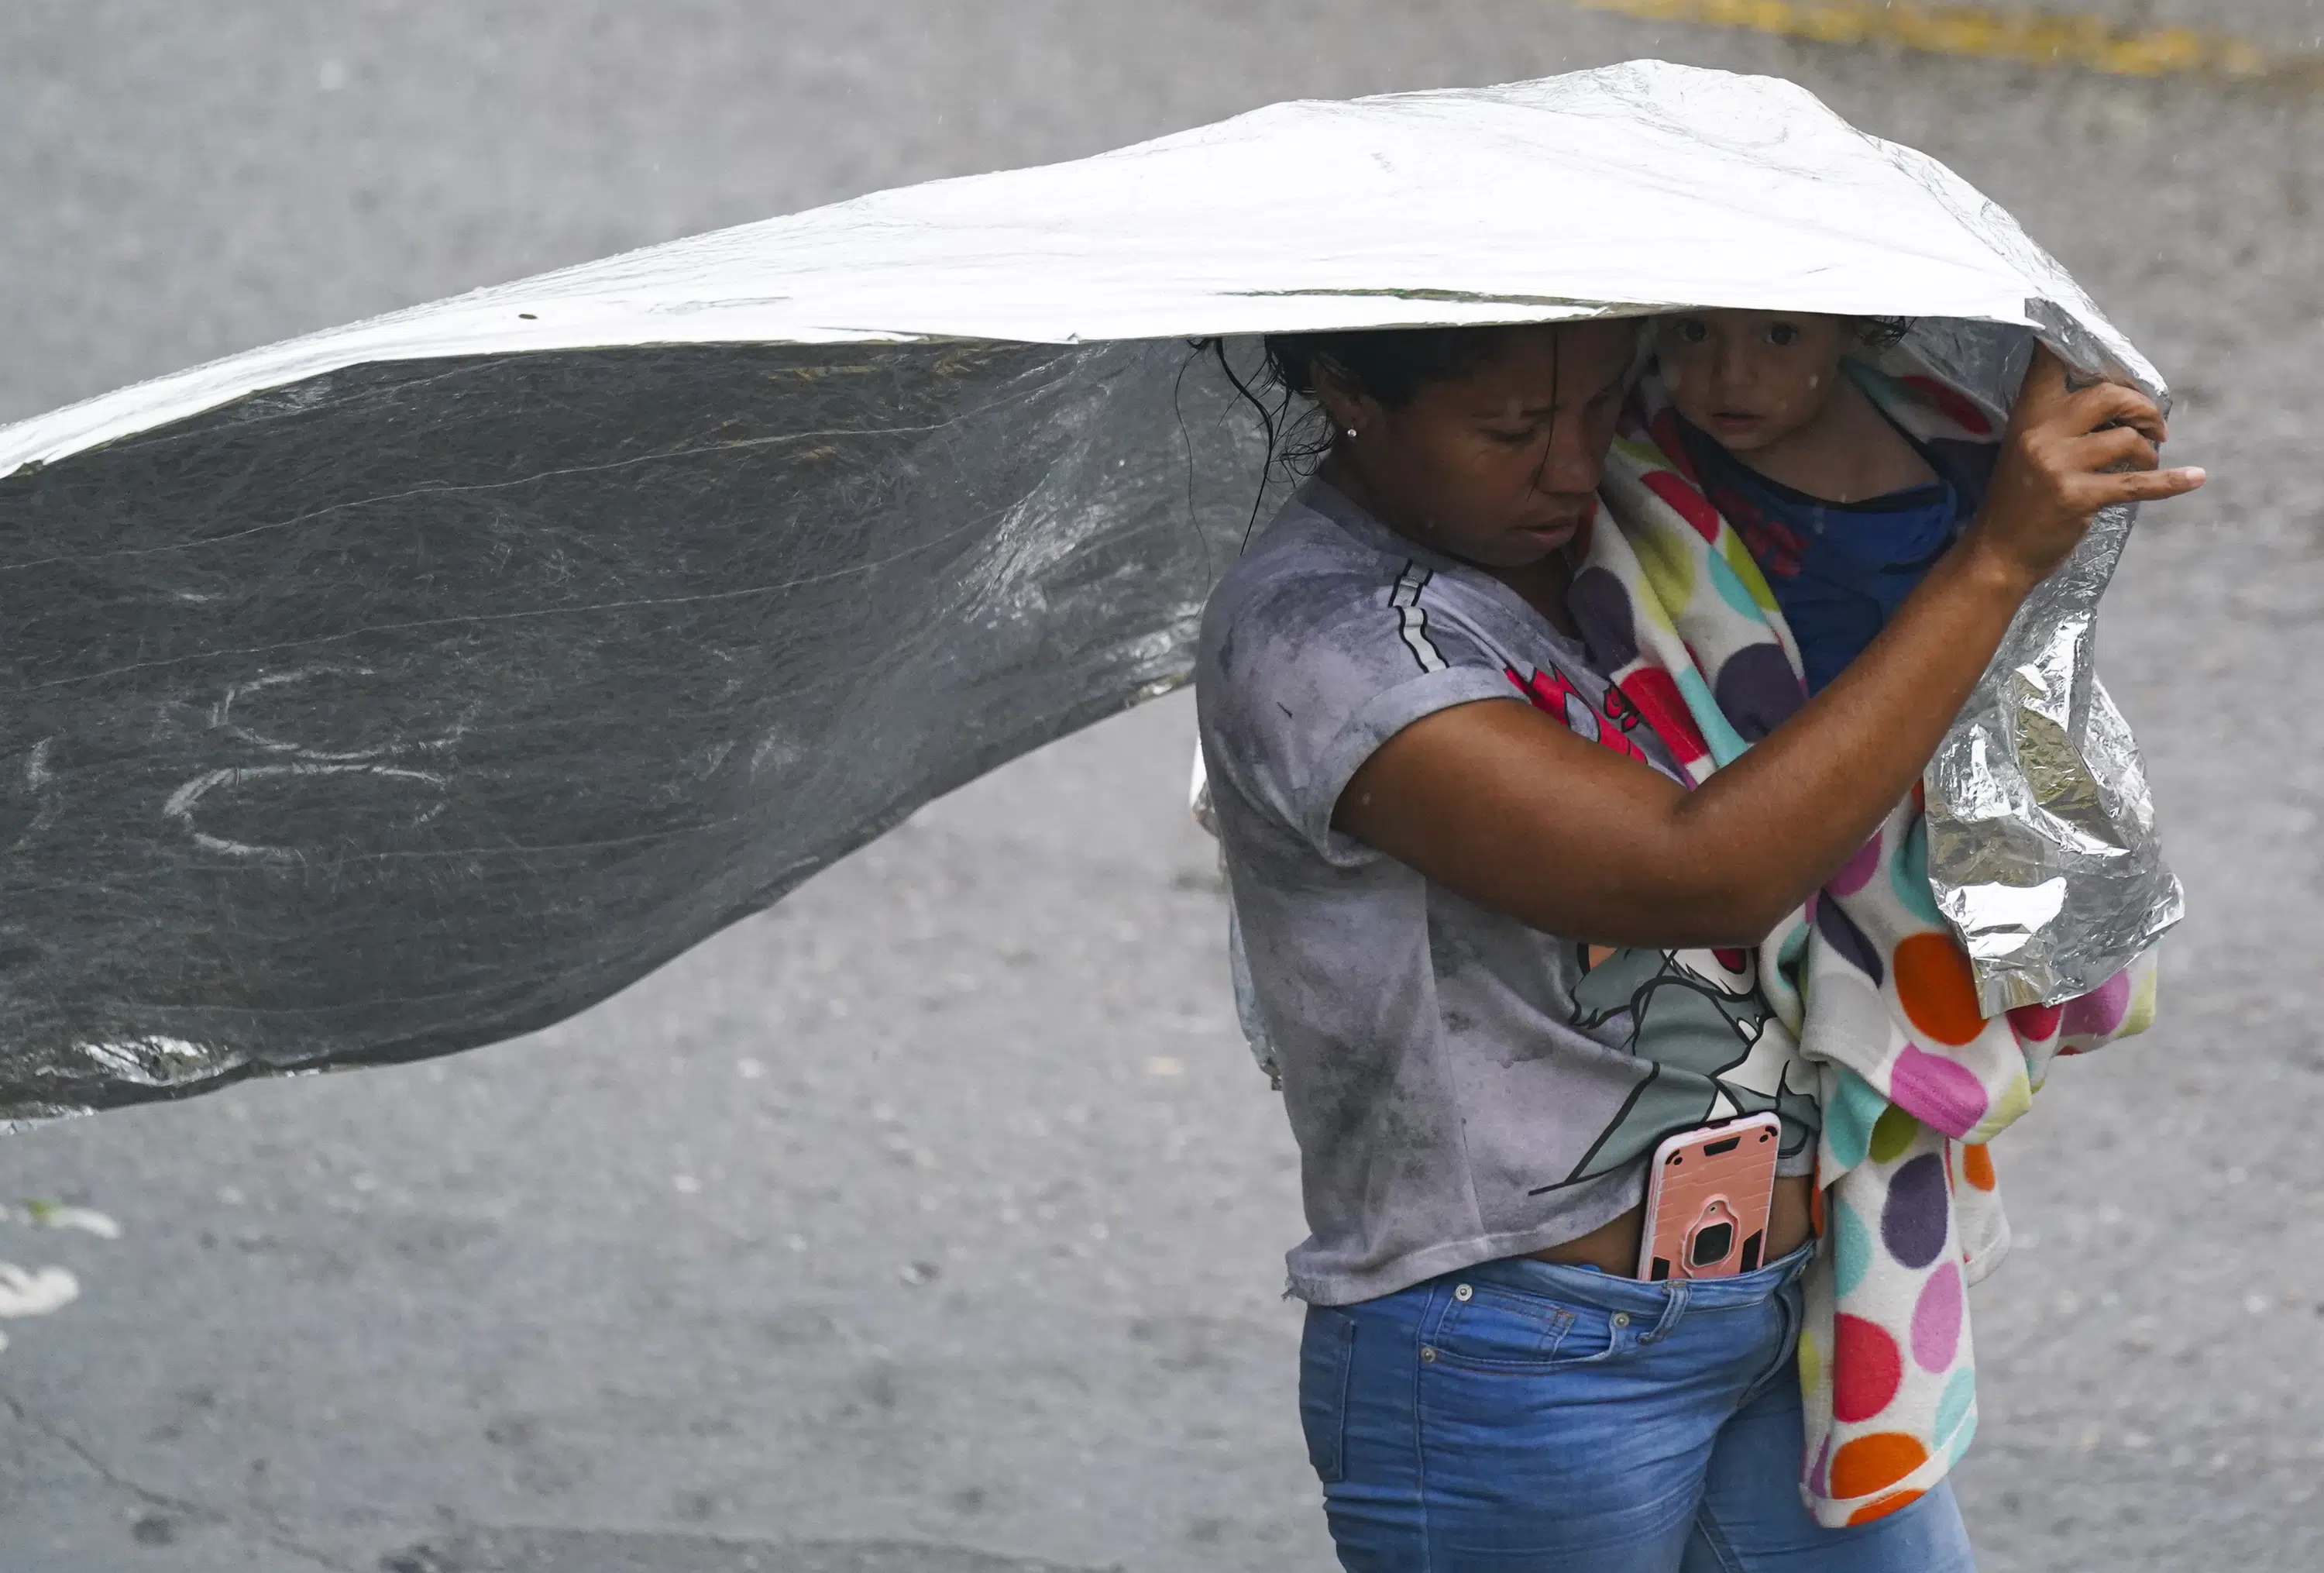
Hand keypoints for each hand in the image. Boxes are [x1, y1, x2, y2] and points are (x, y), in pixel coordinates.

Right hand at [1964, 345, 2205, 590]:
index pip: (2047, 366)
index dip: (2069, 342)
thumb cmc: (2017, 502)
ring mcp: (2058, 466)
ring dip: (2149, 450)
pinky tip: (2195, 478)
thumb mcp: (2026, 452)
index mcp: (2027, 418)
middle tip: (2153, 427)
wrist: (1997, 554)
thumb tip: (2122, 403)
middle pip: (2108, 395)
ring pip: (2127, 438)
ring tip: (2148, 460)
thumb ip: (2059, 425)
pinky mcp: (2078, 497)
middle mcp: (2041, 435)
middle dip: (2142, 407)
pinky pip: (2137, 483)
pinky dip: (2172, 481)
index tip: (2089, 334)